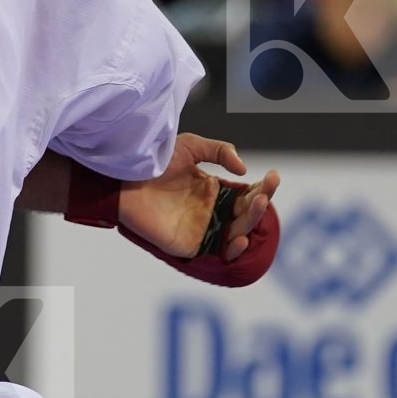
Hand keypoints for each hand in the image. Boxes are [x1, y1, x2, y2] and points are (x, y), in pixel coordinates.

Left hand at [118, 133, 279, 260]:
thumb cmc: (154, 161)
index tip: (273, 177)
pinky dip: (232, 248)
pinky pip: (215, 251)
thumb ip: (220, 151)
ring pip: (236, 231)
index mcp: (214, 190)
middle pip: (246, 213)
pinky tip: (241, 237)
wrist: (123, 178)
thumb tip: (244, 170)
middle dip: (261, 202)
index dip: (262, 188)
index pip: (247, 194)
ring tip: (259, 203)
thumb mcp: (191, 146)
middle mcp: (211, 211)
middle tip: (266, 190)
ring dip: (252, 221)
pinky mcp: (188, 244)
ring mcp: (201, 228)